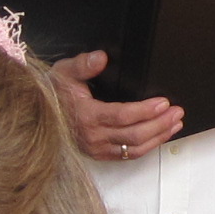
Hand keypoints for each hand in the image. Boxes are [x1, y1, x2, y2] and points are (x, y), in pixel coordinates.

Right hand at [51, 51, 182, 163]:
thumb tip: (101, 57)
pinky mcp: (100, 154)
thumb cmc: (53, 92)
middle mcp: (93, 137)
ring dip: (158, 137)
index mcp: (86, 116)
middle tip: (177, 112)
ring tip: (175, 123)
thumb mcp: (64, 72)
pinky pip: (128, 155)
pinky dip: (148, 146)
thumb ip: (84, 64)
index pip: (123, 116)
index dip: (146, 111)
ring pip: (134, 149)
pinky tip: (160, 136)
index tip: (163, 103)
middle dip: (160, 124)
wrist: (37, 114)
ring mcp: (97, 149)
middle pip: (134, 136)